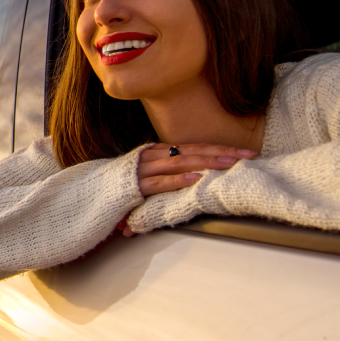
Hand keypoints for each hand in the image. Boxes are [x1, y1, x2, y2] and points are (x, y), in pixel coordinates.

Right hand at [136, 142, 255, 195]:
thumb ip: (170, 173)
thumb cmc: (124, 186)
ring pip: (181, 163)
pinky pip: (161, 182)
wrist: (92, 193)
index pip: (195, 147)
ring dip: (206, 163)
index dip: (220, 149)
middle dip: (222, 153)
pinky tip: (195, 179)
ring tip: (228, 164)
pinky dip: (178, 180)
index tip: (245, 152)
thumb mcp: (151, 175)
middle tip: (248, 155)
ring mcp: (145, 170)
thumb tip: (199, 177)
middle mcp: (154, 156)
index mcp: (159, 152)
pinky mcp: (137, 187)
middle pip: (193, 151)